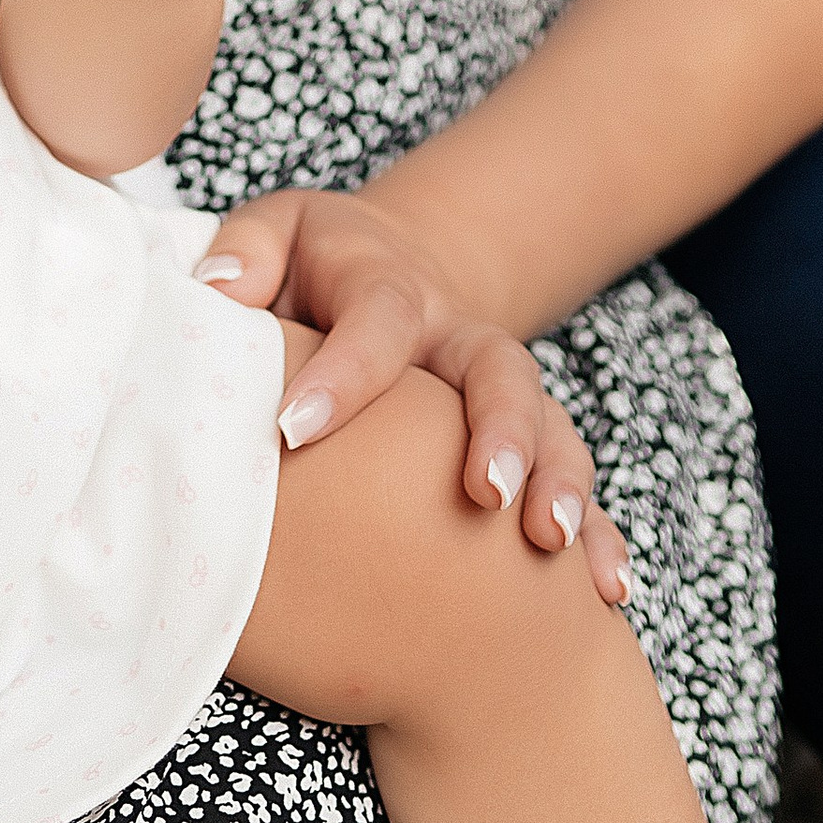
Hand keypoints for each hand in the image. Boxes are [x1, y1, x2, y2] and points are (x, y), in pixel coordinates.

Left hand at [195, 186, 631, 611]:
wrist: (397, 267)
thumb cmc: (315, 267)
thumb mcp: (275, 234)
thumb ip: (246, 255)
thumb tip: (216, 293)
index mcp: (388, 287)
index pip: (374, 322)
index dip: (342, 374)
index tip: (293, 429)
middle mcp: (455, 337)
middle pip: (496, 369)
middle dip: (499, 429)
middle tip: (482, 494)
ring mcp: (495, 390)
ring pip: (549, 424)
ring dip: (558, 481)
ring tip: (551, 545)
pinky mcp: (525, 436)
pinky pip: (571, 478)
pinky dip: (598, 532)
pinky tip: (606, 588)